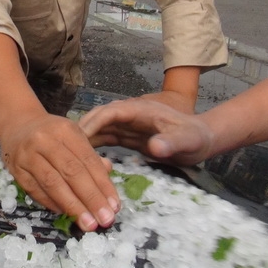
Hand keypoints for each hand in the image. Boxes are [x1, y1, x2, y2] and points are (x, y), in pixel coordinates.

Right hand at [0, 112, 118, 231]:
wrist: (18, 125)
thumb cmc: (52, 134)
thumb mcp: (74, 136)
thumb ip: (90, 156)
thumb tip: (108, 173)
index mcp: (65, 130)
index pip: (88, 160)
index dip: (102, 184)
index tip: (114, 206)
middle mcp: (44, 140)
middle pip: (71, 172)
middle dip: (91, 199)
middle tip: (105, 219)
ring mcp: (27, 155)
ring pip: (53, 184)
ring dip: (73, 207)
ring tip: (88, 223)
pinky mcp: (16, 170)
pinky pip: (36, 191)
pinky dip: (53, 205)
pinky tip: (67, 215)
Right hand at [78, 96, 214, 165]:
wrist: (203, 140)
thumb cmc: (196, 138)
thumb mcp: (187, 141)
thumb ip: (171, 143)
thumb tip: (155, 147)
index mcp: (141, 110)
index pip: (111, 111)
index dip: (94, 122)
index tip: (79, 136)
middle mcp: (131, 115)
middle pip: (101, 117)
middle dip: (83, 129)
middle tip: (65, 147)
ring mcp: (129, 125)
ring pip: (101, 128)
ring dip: (85, 138)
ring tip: (67, 153)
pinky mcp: (129, 135)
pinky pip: (107, 138)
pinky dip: (94, 145)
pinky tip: (82, 157)